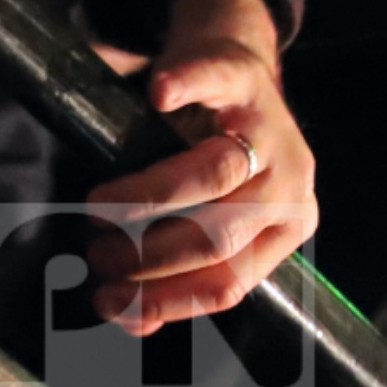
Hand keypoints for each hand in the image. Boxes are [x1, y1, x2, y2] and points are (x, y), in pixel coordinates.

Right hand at [86, 0, 317, 334]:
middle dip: (147, 256)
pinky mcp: (246, 78)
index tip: (109, 301)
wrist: (235, 65)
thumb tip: (133, 322)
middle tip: (96, 253)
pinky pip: (217, 84)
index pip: (228, 283)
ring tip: (97, 208)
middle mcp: (290, 186)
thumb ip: (180, 269)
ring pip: (213, 174)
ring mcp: (273, 130)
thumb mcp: (211, 216)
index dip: (164, 299)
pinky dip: (187, 88)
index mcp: (285, 228)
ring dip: (145, 199)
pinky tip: (158, 96)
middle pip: (217, 235)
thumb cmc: (210, 154)